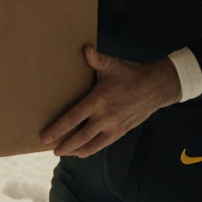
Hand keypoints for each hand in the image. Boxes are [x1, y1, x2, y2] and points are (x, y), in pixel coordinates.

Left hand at [41, 46, 181, 157]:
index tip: (45, 136)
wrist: (155, 87)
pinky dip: (90, 150)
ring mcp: (114, 126)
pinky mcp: (121, 131)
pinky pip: (103, 145)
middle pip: (80, 136)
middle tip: (51, 148)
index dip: (58, 128)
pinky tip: (81, 152)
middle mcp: (105, 116)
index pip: (73, 118)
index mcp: (99, 99)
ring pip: (91, 144)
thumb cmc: (131, 74)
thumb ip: (96, 59)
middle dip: (64, 144)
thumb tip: (85, 49)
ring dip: (75, 150)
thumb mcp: (112, 65)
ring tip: (63, 152)